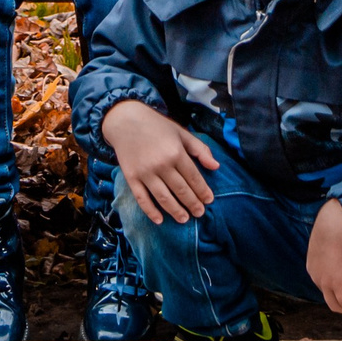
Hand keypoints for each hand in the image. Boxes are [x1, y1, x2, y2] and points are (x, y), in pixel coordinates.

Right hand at [102, 98, 216, 222]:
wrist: (125, 120)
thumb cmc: (157, 126)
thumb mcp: (181, 133)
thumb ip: (200, 149)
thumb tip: (216, 167)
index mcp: (176, 152)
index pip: (193, 177)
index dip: (203, 191)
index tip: (209, 200)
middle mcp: (161, 164)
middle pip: (181, 190)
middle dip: (193, 204)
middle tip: (200, 214)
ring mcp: (145, 172)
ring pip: (164, 198)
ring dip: (176, 211)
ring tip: (184, 219)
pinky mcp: (131, 177)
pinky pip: (142, 199)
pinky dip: (150, 211)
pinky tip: (159, 220)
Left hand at [306, 199, 341, 313]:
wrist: (339, 222)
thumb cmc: (338, 223)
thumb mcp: (330, 237)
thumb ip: (334, 246)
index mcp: (313, 266)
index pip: (325, 285)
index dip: (341, 287)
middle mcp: (316, 276)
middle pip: (330, 297)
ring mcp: (325, 282)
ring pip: (337, 304)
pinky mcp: (338, 284)